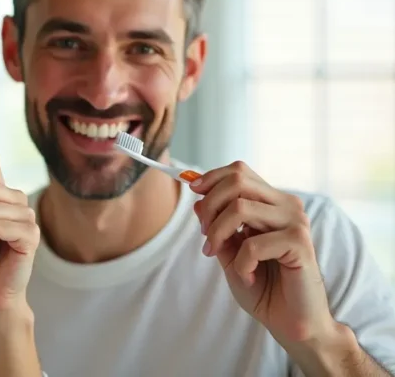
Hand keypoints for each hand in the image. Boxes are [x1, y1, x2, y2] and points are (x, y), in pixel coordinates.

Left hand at [191, 161, 338, 344]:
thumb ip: (217, 227)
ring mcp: (296, 222)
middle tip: (205, 236)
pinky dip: (241, 263)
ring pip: (240, 208)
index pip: (239, 171)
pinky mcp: (300, 243)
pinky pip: (253, 244)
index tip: (193, 193)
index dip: (211, 178)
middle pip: (238, 181)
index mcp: (272, 203)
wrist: (292, 322)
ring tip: (216, 254)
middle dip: (210, 206)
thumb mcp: (230, 253)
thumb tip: (197, 201)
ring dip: (218, 234)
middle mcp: (287, 206)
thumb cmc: (264, 287)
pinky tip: (249, 276)